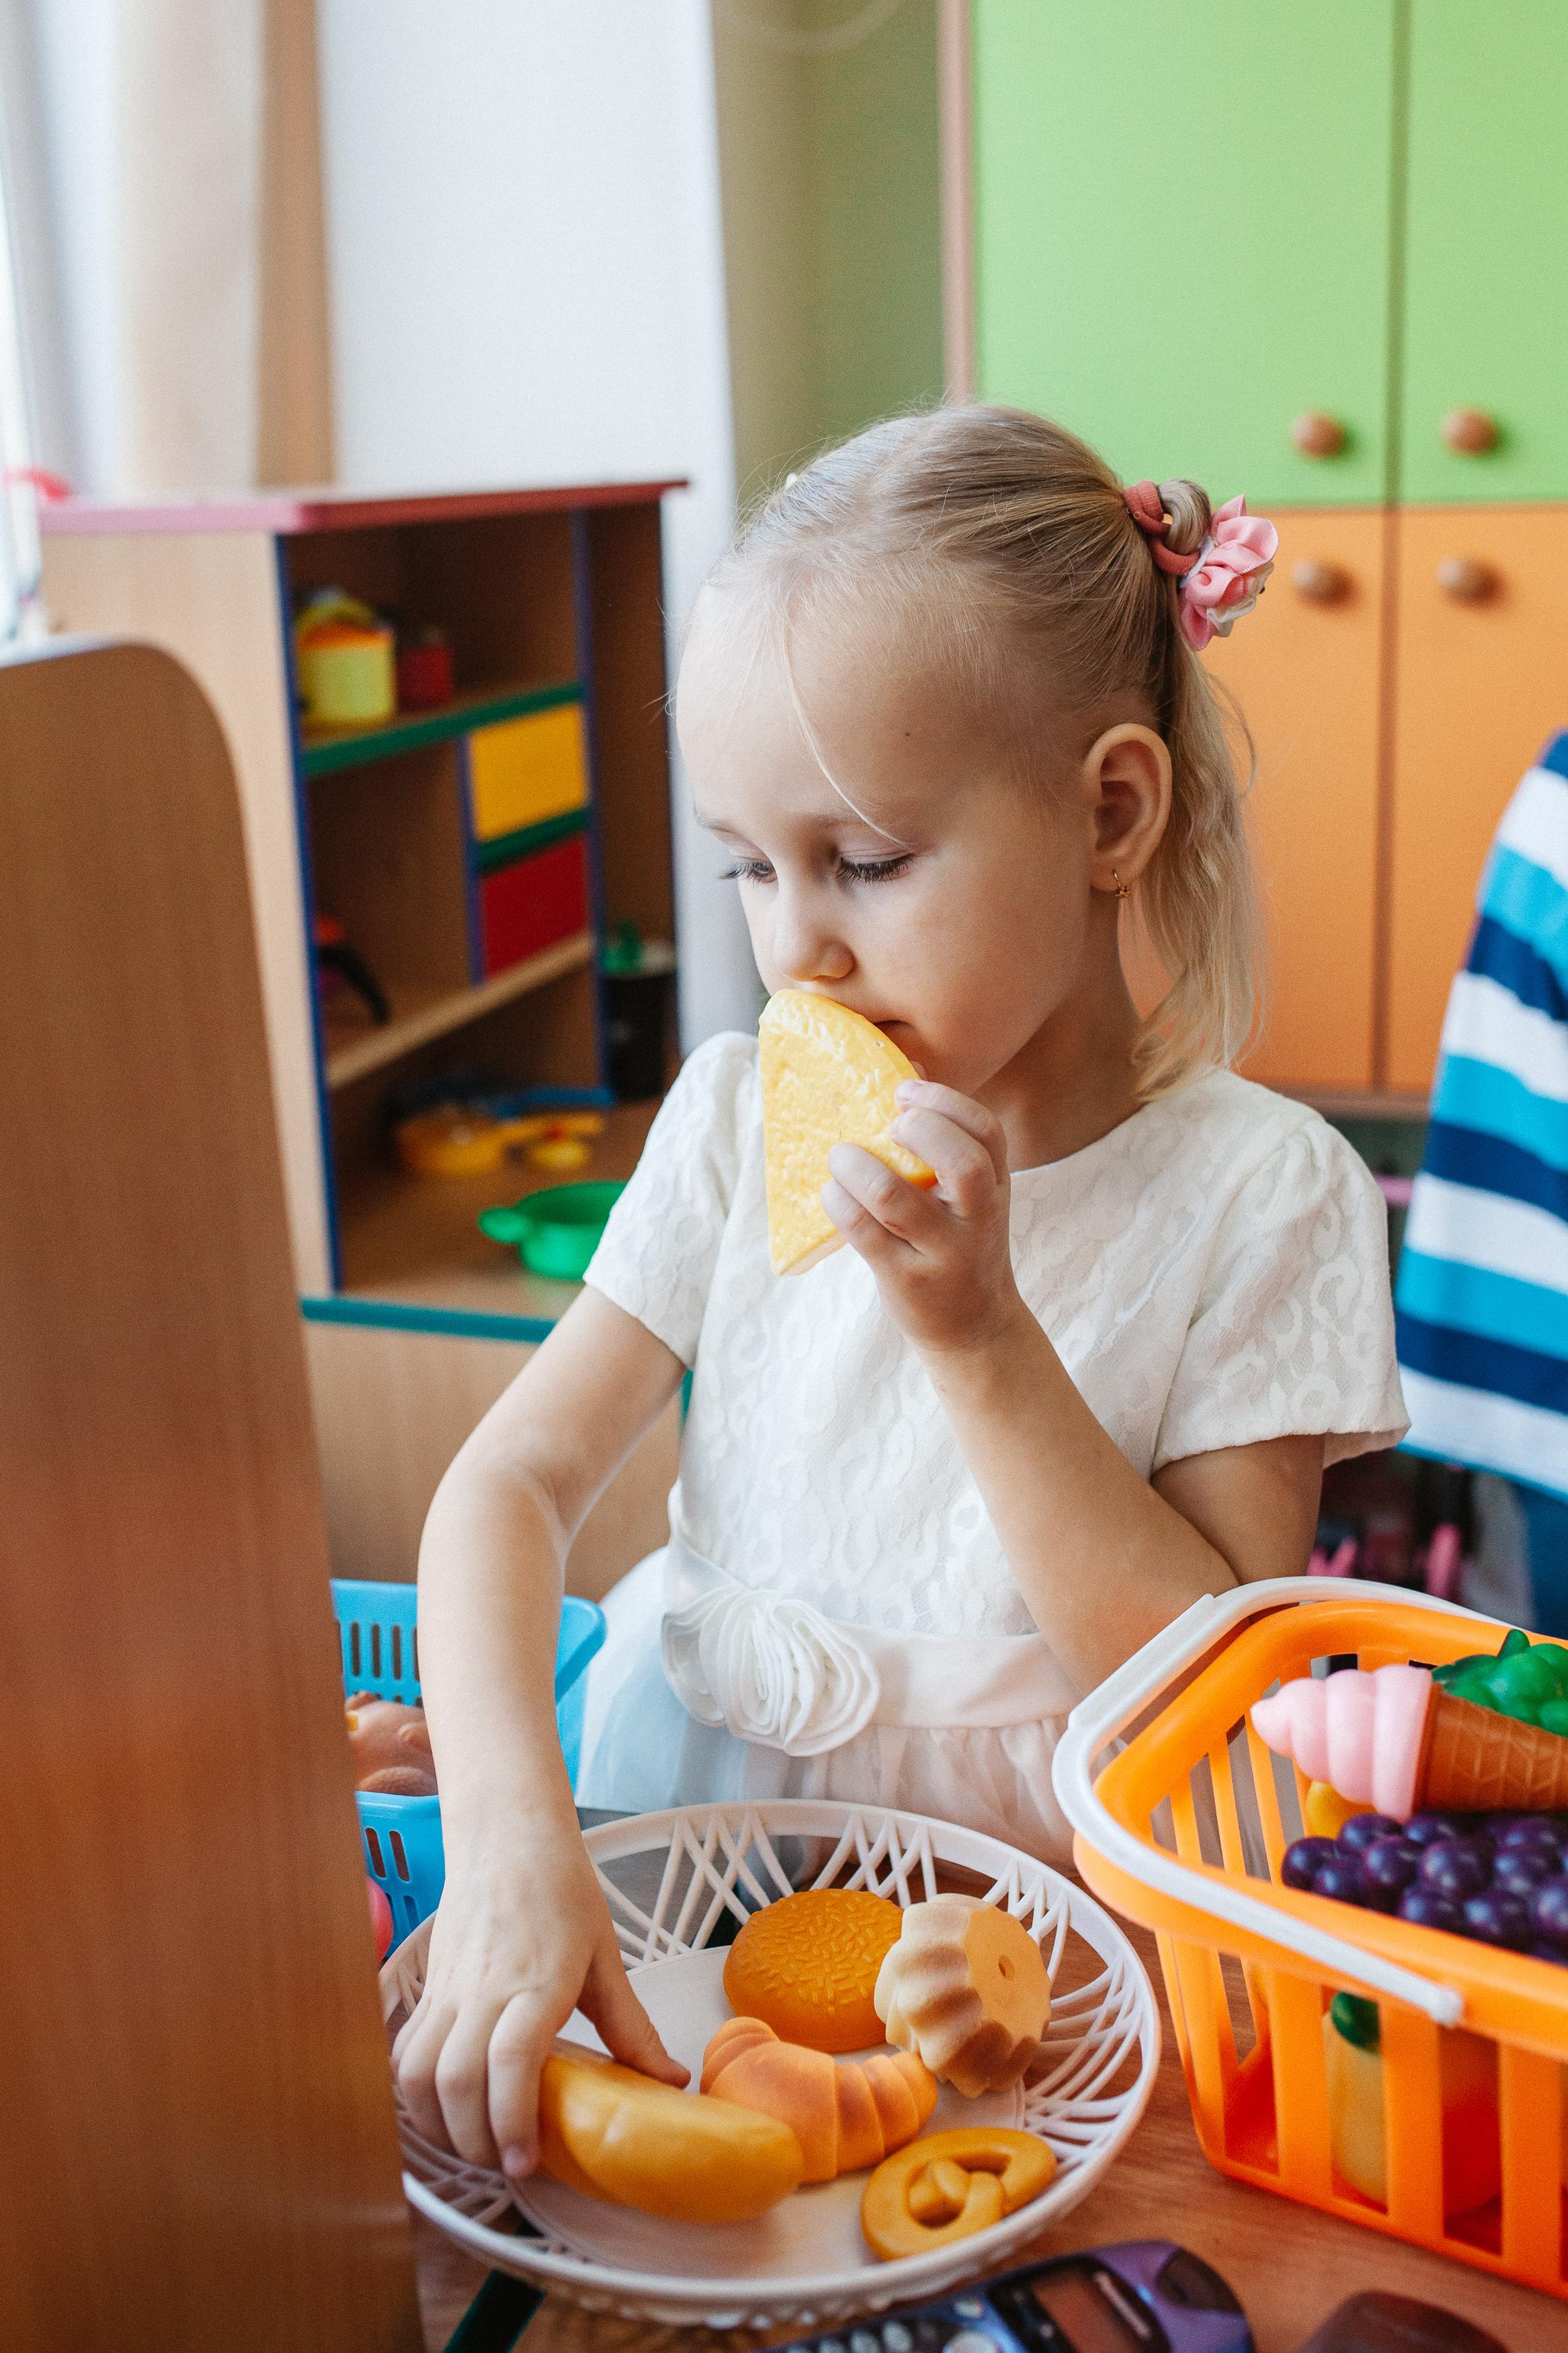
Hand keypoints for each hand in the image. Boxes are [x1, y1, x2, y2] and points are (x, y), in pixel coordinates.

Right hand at [392, 1815, 686, 2177]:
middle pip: (455, 2081)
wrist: (506, 1836)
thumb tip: (671, 2081)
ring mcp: (448, 1990)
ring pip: (419, 2073)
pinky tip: (443, 2111)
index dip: (512, 2120)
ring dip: (439, 2124)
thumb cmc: (561, 1891)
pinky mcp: (428, 1989)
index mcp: (536, 1982)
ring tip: (475, 2145)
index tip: (526, 2163)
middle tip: (506, 2164)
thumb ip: (631, 2027)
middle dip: (474, 2139)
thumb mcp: (605, 1958)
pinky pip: (405, 2052)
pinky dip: (415, 2093)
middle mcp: (484, 1990)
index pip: (510, 2061)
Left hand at [822, 1078, 1023, 1354]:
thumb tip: (907, 1067)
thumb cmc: (958, 1244)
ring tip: (841, 1154)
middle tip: (889, 1124)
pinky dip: (840, 1204)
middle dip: (921, 1130)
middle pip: (965, 1163)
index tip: (905, 1091)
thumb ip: (947, 1142)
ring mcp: (945, 1253)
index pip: (987, 1132)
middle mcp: (979, 1219)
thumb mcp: (969, 1197)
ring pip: (899, 1200)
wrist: (974, 1329)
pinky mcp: (907, 1281)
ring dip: (860, 1168)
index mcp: (997, 1188)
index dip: (946, 1102)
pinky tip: (831, 1193)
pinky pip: (865, 1234)